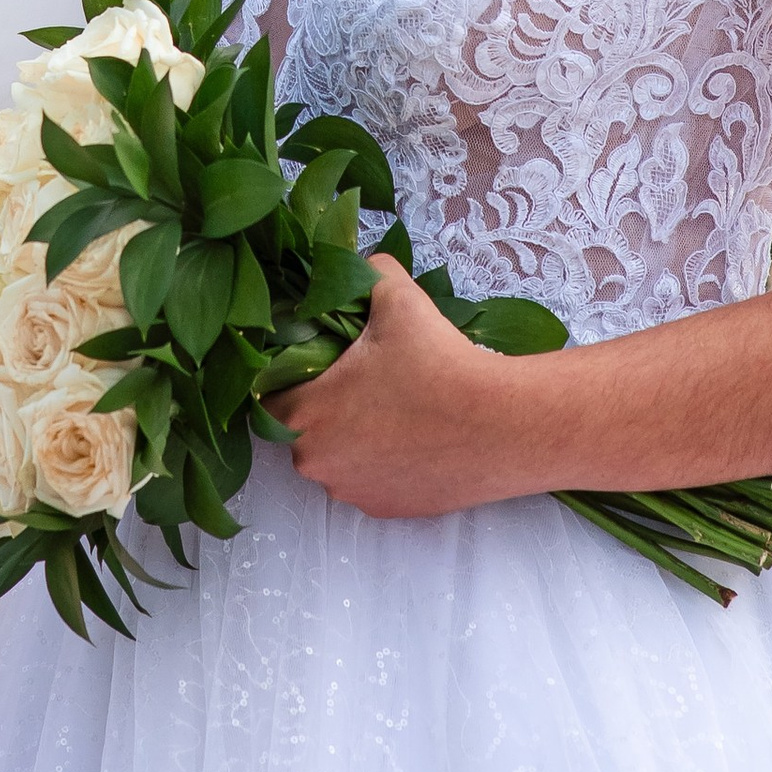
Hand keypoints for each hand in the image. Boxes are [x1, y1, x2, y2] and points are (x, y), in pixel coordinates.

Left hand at [269, 261, 523, 520]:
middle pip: (302, 429)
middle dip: (323, 405)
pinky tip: (412, 436)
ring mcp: (351, 492)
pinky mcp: (386, 509)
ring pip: (336, 457)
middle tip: (362, 377)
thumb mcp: (397, 297)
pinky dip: (381, 461)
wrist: (502, 426)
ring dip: (352, 436)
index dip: (289, 374)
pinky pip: (369, 479)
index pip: (269, 396)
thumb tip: (355, 262)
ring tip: (393, 406)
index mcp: (305, 414)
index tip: (318, 360)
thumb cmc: (440, 363)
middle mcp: (317, 462)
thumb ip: (365, 272)